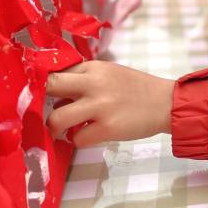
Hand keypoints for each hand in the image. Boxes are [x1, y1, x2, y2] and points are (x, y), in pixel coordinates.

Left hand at [46, 61, 174, 147]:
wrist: (166, 103)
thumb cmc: (137, 89)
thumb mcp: (111, 74)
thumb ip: (85, 81)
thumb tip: (56, 98)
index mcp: (95, 67)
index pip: (56, 71)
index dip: (44, 85)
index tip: (41, 95)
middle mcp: (95, 83)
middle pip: (50, 86)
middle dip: (40, 101)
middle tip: (46, 112)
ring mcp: (101, 106)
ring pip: (56, 119)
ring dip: (57, 128)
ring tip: (65, 130)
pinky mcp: (108, 127)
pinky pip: (77, 139)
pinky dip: (80, 140)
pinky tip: (91, 135)